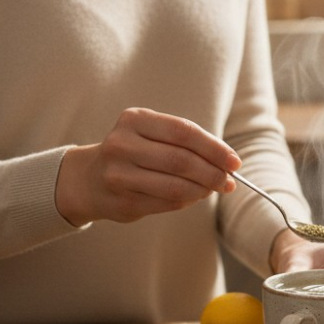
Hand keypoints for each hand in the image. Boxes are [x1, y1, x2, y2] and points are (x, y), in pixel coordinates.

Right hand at [55, 108, 239, 224]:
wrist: (89, 179)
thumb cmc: (132, 152)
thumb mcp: (150, 134)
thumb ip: (184, 143)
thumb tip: (227, 163)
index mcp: (134, 120)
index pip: (183, 132)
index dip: (214, 148)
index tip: (234, 161)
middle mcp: (122, 145)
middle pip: (181, 160)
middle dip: (212, 173)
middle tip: (229, 181)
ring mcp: (119, 175)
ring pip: (175, 186)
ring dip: (202, 190)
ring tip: (214, 189)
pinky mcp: (123, 202)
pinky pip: (166, 203)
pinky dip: (187, 201)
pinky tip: (194, 196)